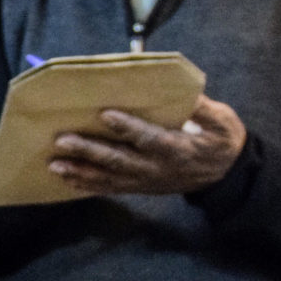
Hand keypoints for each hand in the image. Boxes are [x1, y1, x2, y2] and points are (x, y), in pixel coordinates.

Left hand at [49, 95, 246, 195]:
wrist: (225, 176)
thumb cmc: (221, 142)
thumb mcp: (223, 122)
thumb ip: (203, 109)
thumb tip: (187, 92)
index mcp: (177, 148)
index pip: (149, 137)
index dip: (128, 127)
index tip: (105, 114)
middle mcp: (156, 167)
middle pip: (119, 159)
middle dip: (89, 150)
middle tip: (62, 140)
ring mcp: (145, 180)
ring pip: (108, 177)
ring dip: (80, 171)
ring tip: (54, 164)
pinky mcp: (139, 187)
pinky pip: (109, 188)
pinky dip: (86, 185)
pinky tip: (66, 179)